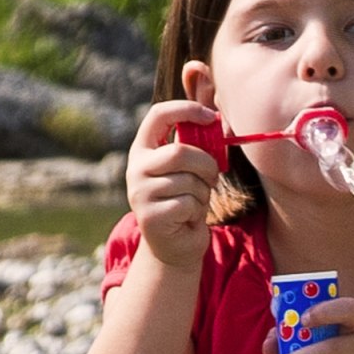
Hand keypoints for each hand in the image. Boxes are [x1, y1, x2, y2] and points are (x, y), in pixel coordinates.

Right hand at [127, 101, 220, 270]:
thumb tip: (218, 122)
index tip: (212, 116)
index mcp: (144, 150)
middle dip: (206, 164)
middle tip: (213, 176)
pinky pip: (188, 203)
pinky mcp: (150, 216)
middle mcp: (136, 168)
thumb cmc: (185, 199)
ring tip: (194, 201)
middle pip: (179, 153)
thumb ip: (195, 149)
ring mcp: (139, 192)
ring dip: (202, 192)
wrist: (174, 243)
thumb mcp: (189, 170)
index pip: (158, 115)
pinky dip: (197, 209)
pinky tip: (187, 217)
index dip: (186, 110)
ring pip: (187, 180)